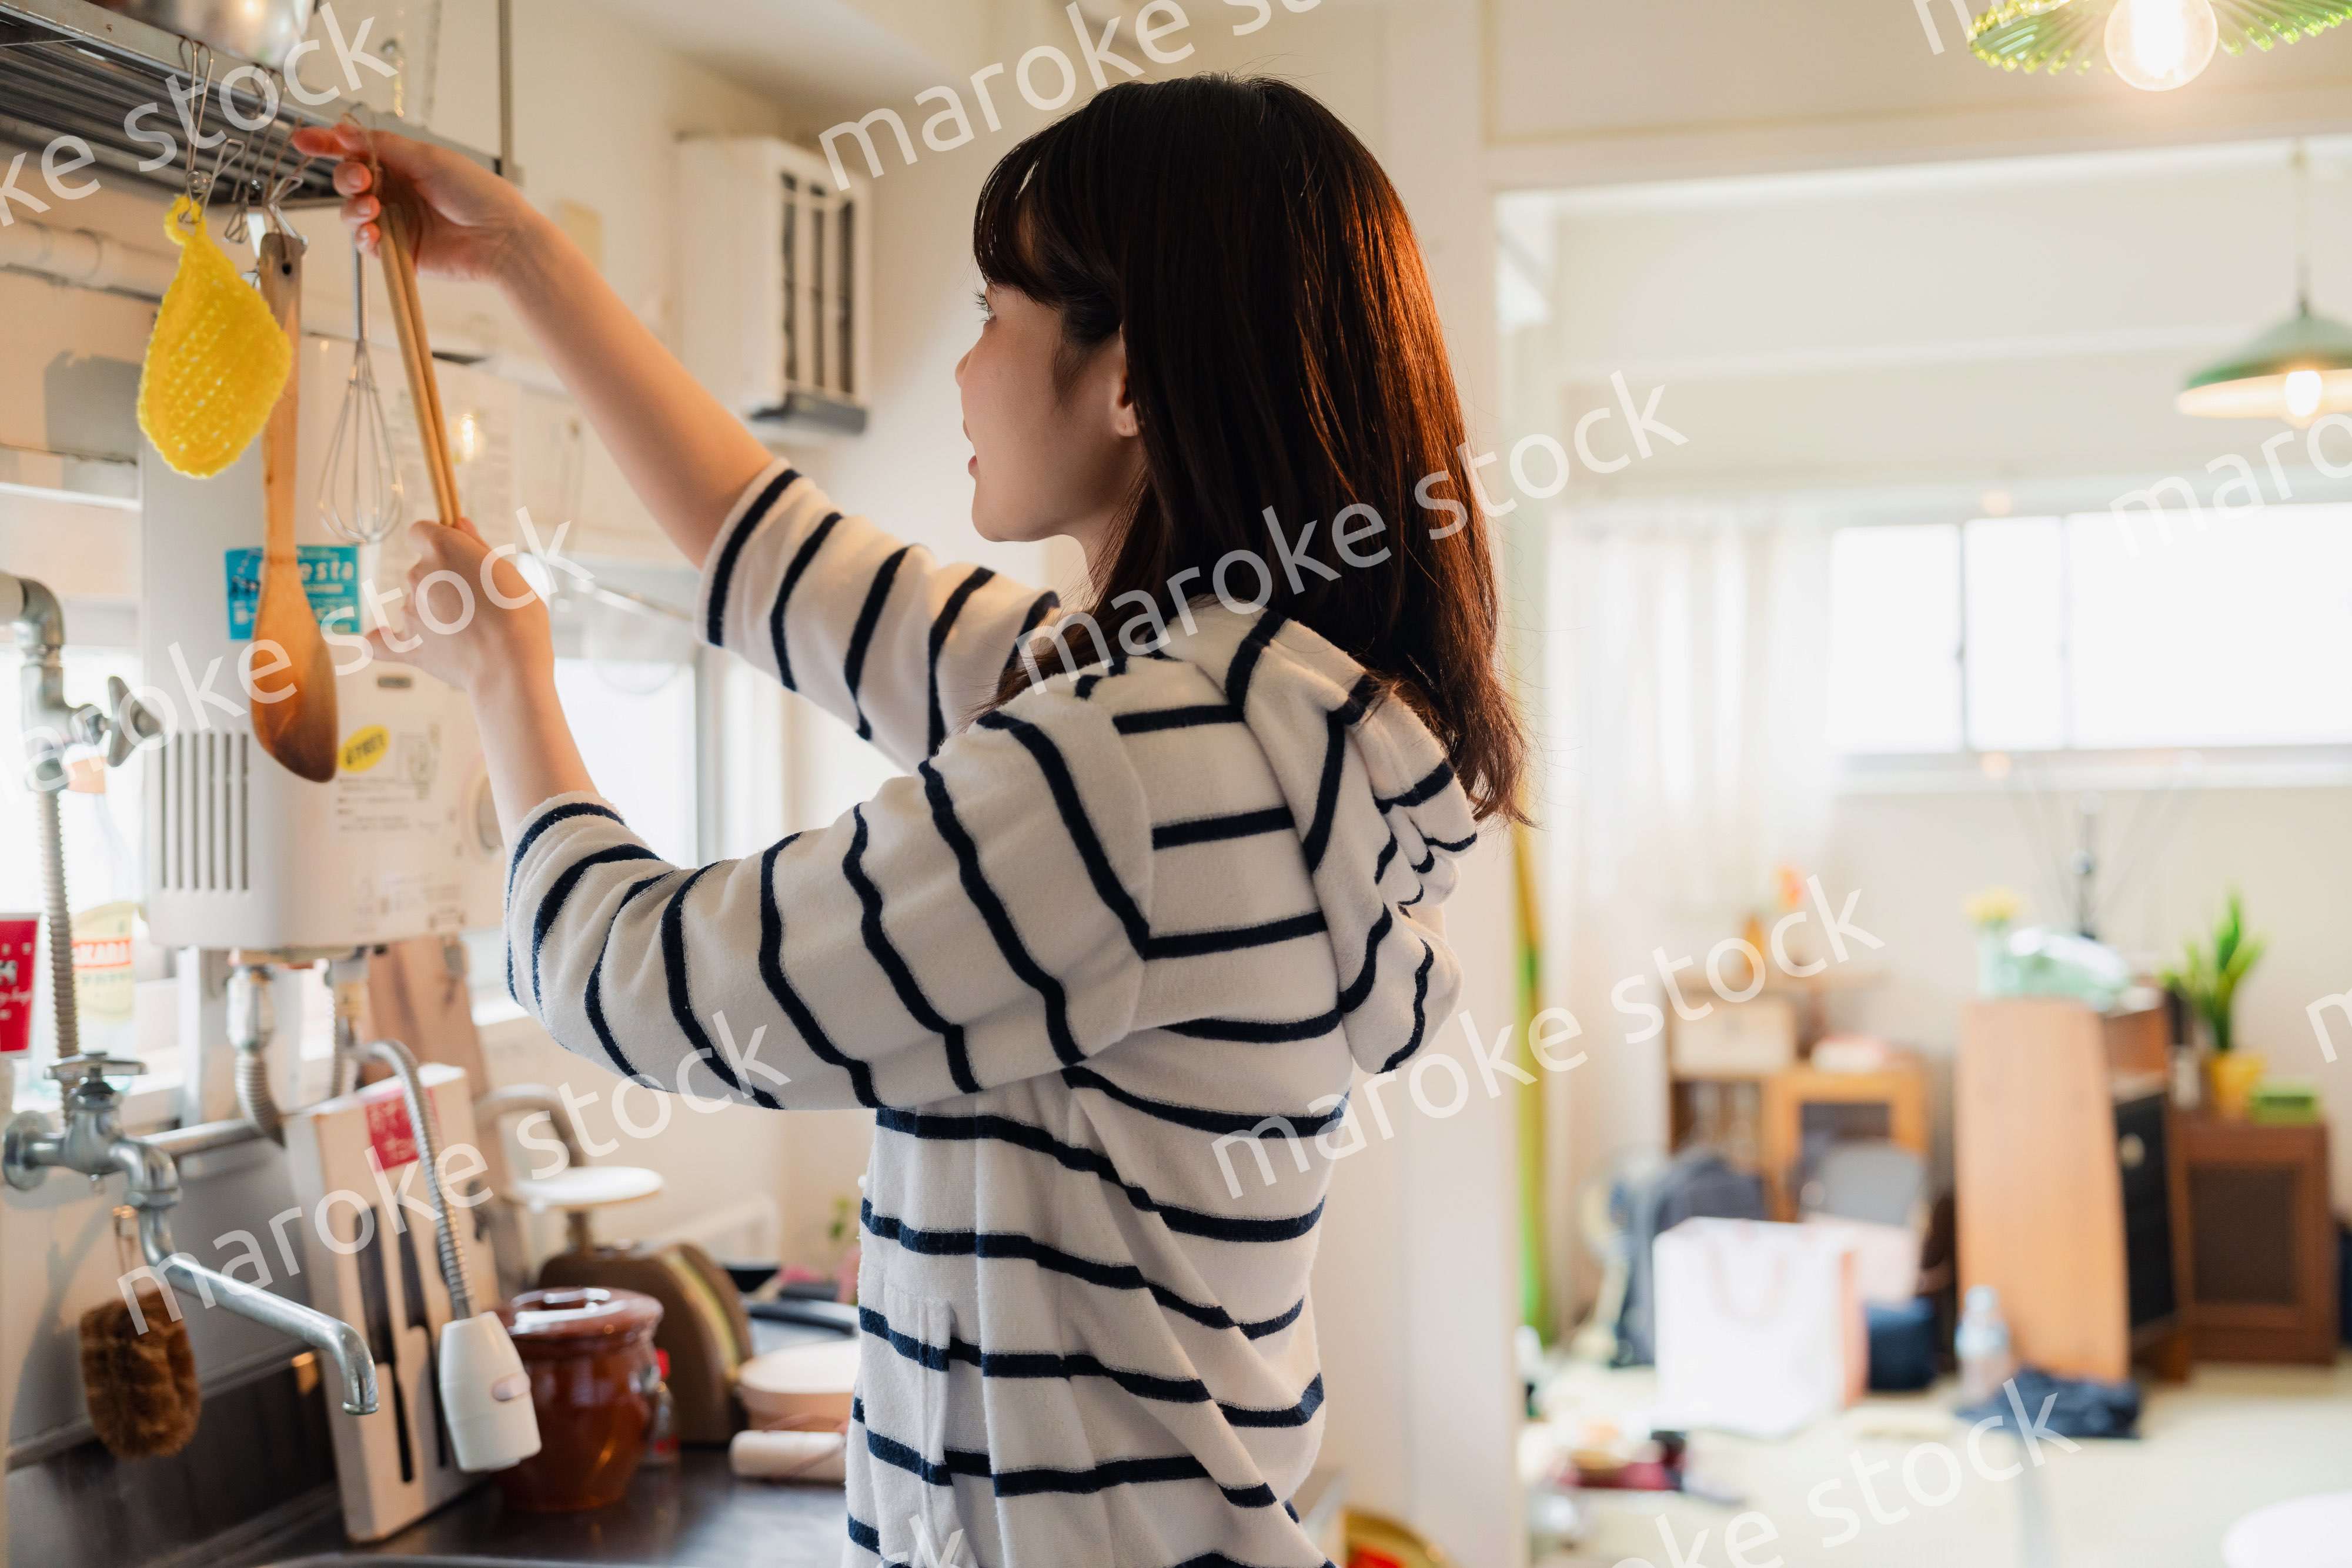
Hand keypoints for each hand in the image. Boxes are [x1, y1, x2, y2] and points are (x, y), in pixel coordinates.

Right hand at [290, 124, 543, 284]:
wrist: (501, 237)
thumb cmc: (477, 193)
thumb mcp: (428, 159)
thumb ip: (383, 147)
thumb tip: (344, 130)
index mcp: (403, 165)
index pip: (357, 152)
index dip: (328, 145)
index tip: (303, 140)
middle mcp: (396, 192)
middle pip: (349, 181)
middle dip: (347, 178)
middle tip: (363, 181)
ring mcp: (396, 222)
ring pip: (352, 213)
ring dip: (354, 208)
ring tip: (372, 207)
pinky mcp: (399, 252)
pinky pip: (367, 244)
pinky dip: (364, 236)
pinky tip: (374, 231)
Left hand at [369, 518, 554, 700]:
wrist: (510, 664)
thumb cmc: (518, 615)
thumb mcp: (506, 570)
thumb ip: (476, 545)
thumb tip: (457, 522)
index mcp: (442, 548)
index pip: (420, 531)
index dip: (437, 540)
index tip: (455, 554)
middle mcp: (419, 574)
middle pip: (421, 569)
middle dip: (443, 581)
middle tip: (477, 602)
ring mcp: (410, 610)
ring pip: (415, 602)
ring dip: (433, 611)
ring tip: (469, 632)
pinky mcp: (408, 645)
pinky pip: (380, 643)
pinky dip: (380, 641)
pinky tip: (378, 639)